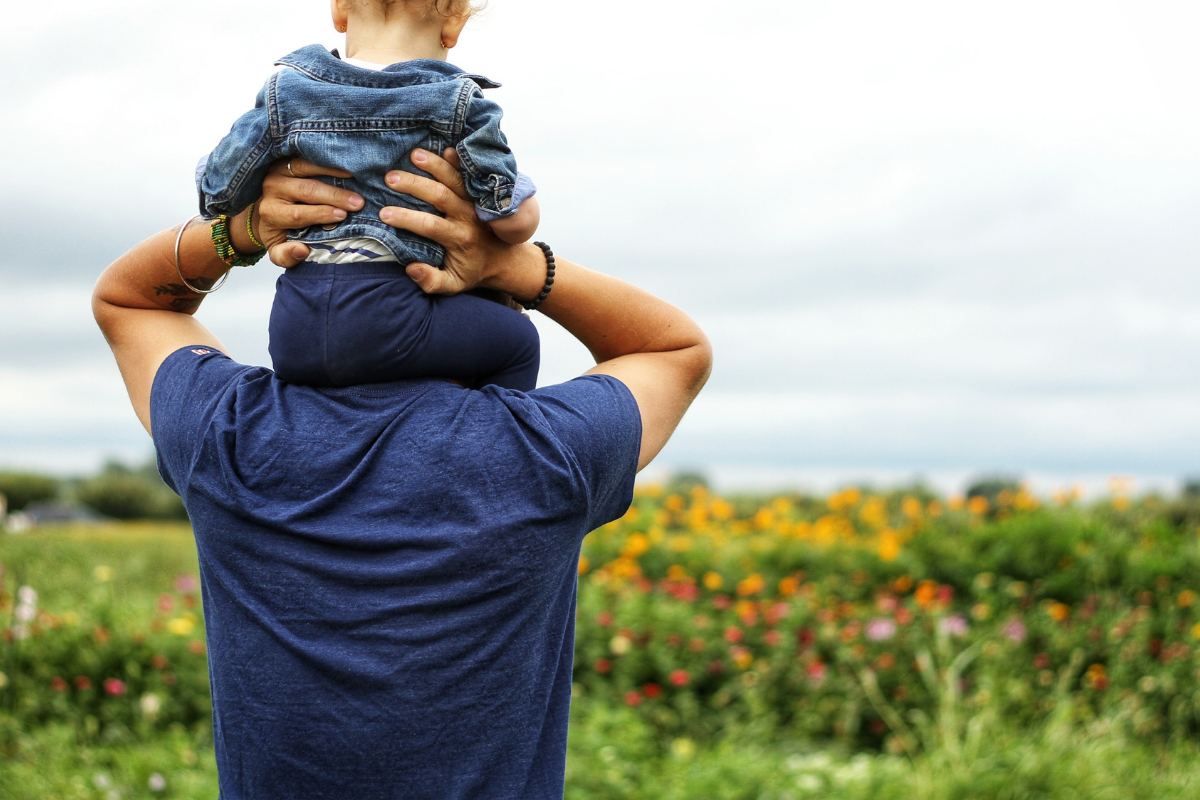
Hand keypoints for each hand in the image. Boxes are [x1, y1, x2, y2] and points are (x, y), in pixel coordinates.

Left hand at [255, 160, 363, 266]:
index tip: (342, 216)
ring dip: (333, 171)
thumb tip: (301, 250)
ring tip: (355, 176)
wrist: (265, 208)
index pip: (297, 214)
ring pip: (306, 167)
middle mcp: (272, 188)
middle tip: (358, 202)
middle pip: (305, 190)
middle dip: (334, 196)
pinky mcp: (287, 157)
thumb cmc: (279, 231)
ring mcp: (279, 170)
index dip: (320, 214)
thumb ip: (286, 256)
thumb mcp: (278, 250)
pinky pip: (308, 155)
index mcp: (271, 213)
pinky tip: (346, 162)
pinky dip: (327, 158)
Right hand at [380, 148, 508, 294]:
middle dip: (415, 185)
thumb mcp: (453, 284)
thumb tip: (411, 269)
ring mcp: (475, 202)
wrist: (504, 260)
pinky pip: (470, 175)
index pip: (430, 225)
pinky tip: (446, 148)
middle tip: (390, 178)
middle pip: (440, 196)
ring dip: (435, 165)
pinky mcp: (480, 193)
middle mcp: (467, 217)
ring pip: (455, 180)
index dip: (406, 218)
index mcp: (459, 238)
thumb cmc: (472, 271)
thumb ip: (432, 281)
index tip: (384, 213)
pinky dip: (459, 161)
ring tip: (414, 154)